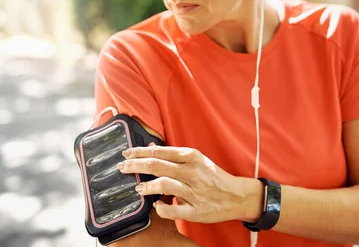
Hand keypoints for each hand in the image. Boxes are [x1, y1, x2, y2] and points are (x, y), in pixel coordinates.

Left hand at [117, 143, 255, 222]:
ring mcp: (194, 192)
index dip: (140, 152)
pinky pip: (173, 210)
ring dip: (147, 186)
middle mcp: (192, 172)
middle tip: (122, 167)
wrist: (236, 196)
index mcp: (192, 157)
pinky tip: (155, 206)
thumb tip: (151, 148)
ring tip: (138, 188)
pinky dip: (161, 208)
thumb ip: (174, 155)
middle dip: (135, 165)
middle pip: (157, 166)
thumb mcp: (196, 160)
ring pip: (164, 186)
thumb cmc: (213, 176)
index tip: (126, 153)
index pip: (160, 151)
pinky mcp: (196, 211)